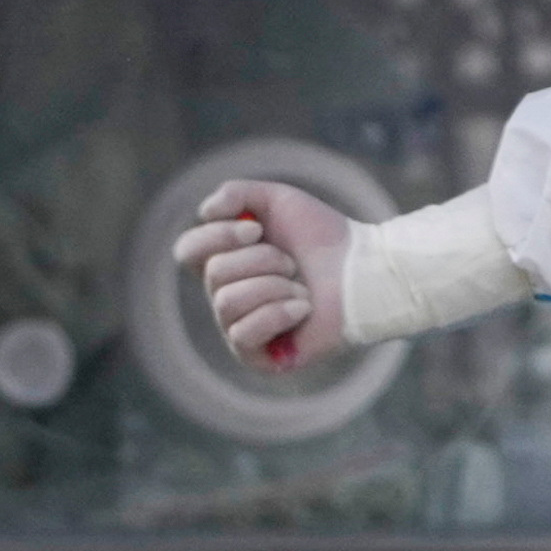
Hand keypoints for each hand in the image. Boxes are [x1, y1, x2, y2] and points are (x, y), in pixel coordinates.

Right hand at [178, 175, 360, 367]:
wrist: (363, 269)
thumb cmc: (324, 238)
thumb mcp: (276, 200)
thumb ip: (235, 194)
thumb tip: (204, 212)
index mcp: (226, 261)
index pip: (187, 250)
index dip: (216, 236)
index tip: (256, 228)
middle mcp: (226, 296)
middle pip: (213, 273)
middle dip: (261, 260)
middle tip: (292, 262)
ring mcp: (239, 328)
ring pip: (226, 302)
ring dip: (273, 286)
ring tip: (301, 287)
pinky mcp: (257, 357)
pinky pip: (242, 334)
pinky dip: (279, 313)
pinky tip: (303, 309)